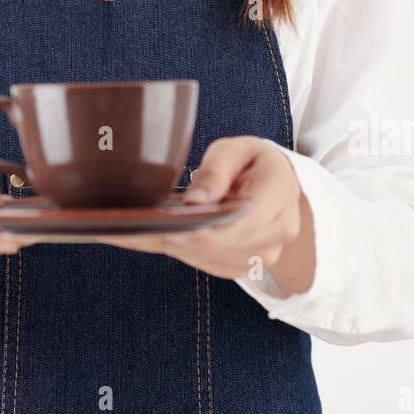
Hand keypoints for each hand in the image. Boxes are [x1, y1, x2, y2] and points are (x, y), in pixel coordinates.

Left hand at [95, 136, 314, 289]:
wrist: (280, 185)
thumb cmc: (255, 162)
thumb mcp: (237, 148)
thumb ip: (217, 170)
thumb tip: (196, 199)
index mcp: (279, 195)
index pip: (241, 224)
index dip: (203, 233)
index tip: (169, 229)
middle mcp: (275, 233)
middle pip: (218, 245)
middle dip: (178, 236)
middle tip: (133, 225)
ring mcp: (262, 255)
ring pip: (207, 258)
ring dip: (177, 244)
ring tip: (139, 226)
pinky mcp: (243, 265)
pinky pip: (206, 264)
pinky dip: (184, 249)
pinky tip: (162, 233)